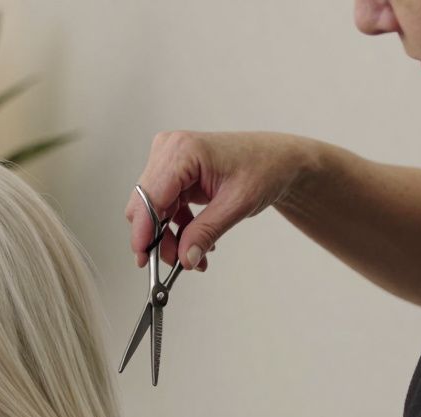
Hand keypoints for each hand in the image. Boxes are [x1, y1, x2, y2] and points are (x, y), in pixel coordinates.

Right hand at [128, 131, 308, 270]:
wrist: (276, 159)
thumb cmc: (264, 167)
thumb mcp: (237, 204)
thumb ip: (206, 232)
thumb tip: (184, 258)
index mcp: (183, 151)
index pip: (150, 197)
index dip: (144, 231)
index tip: (144, 259)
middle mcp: (168, 151)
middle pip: (145, 206)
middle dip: (159, 238)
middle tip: (179, 262)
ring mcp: (167, 161)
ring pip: (151, 211)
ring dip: (168, 237)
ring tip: (194, 254)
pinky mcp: (171, 173)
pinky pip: (162, 208)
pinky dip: (175, 228)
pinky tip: (195, 240)